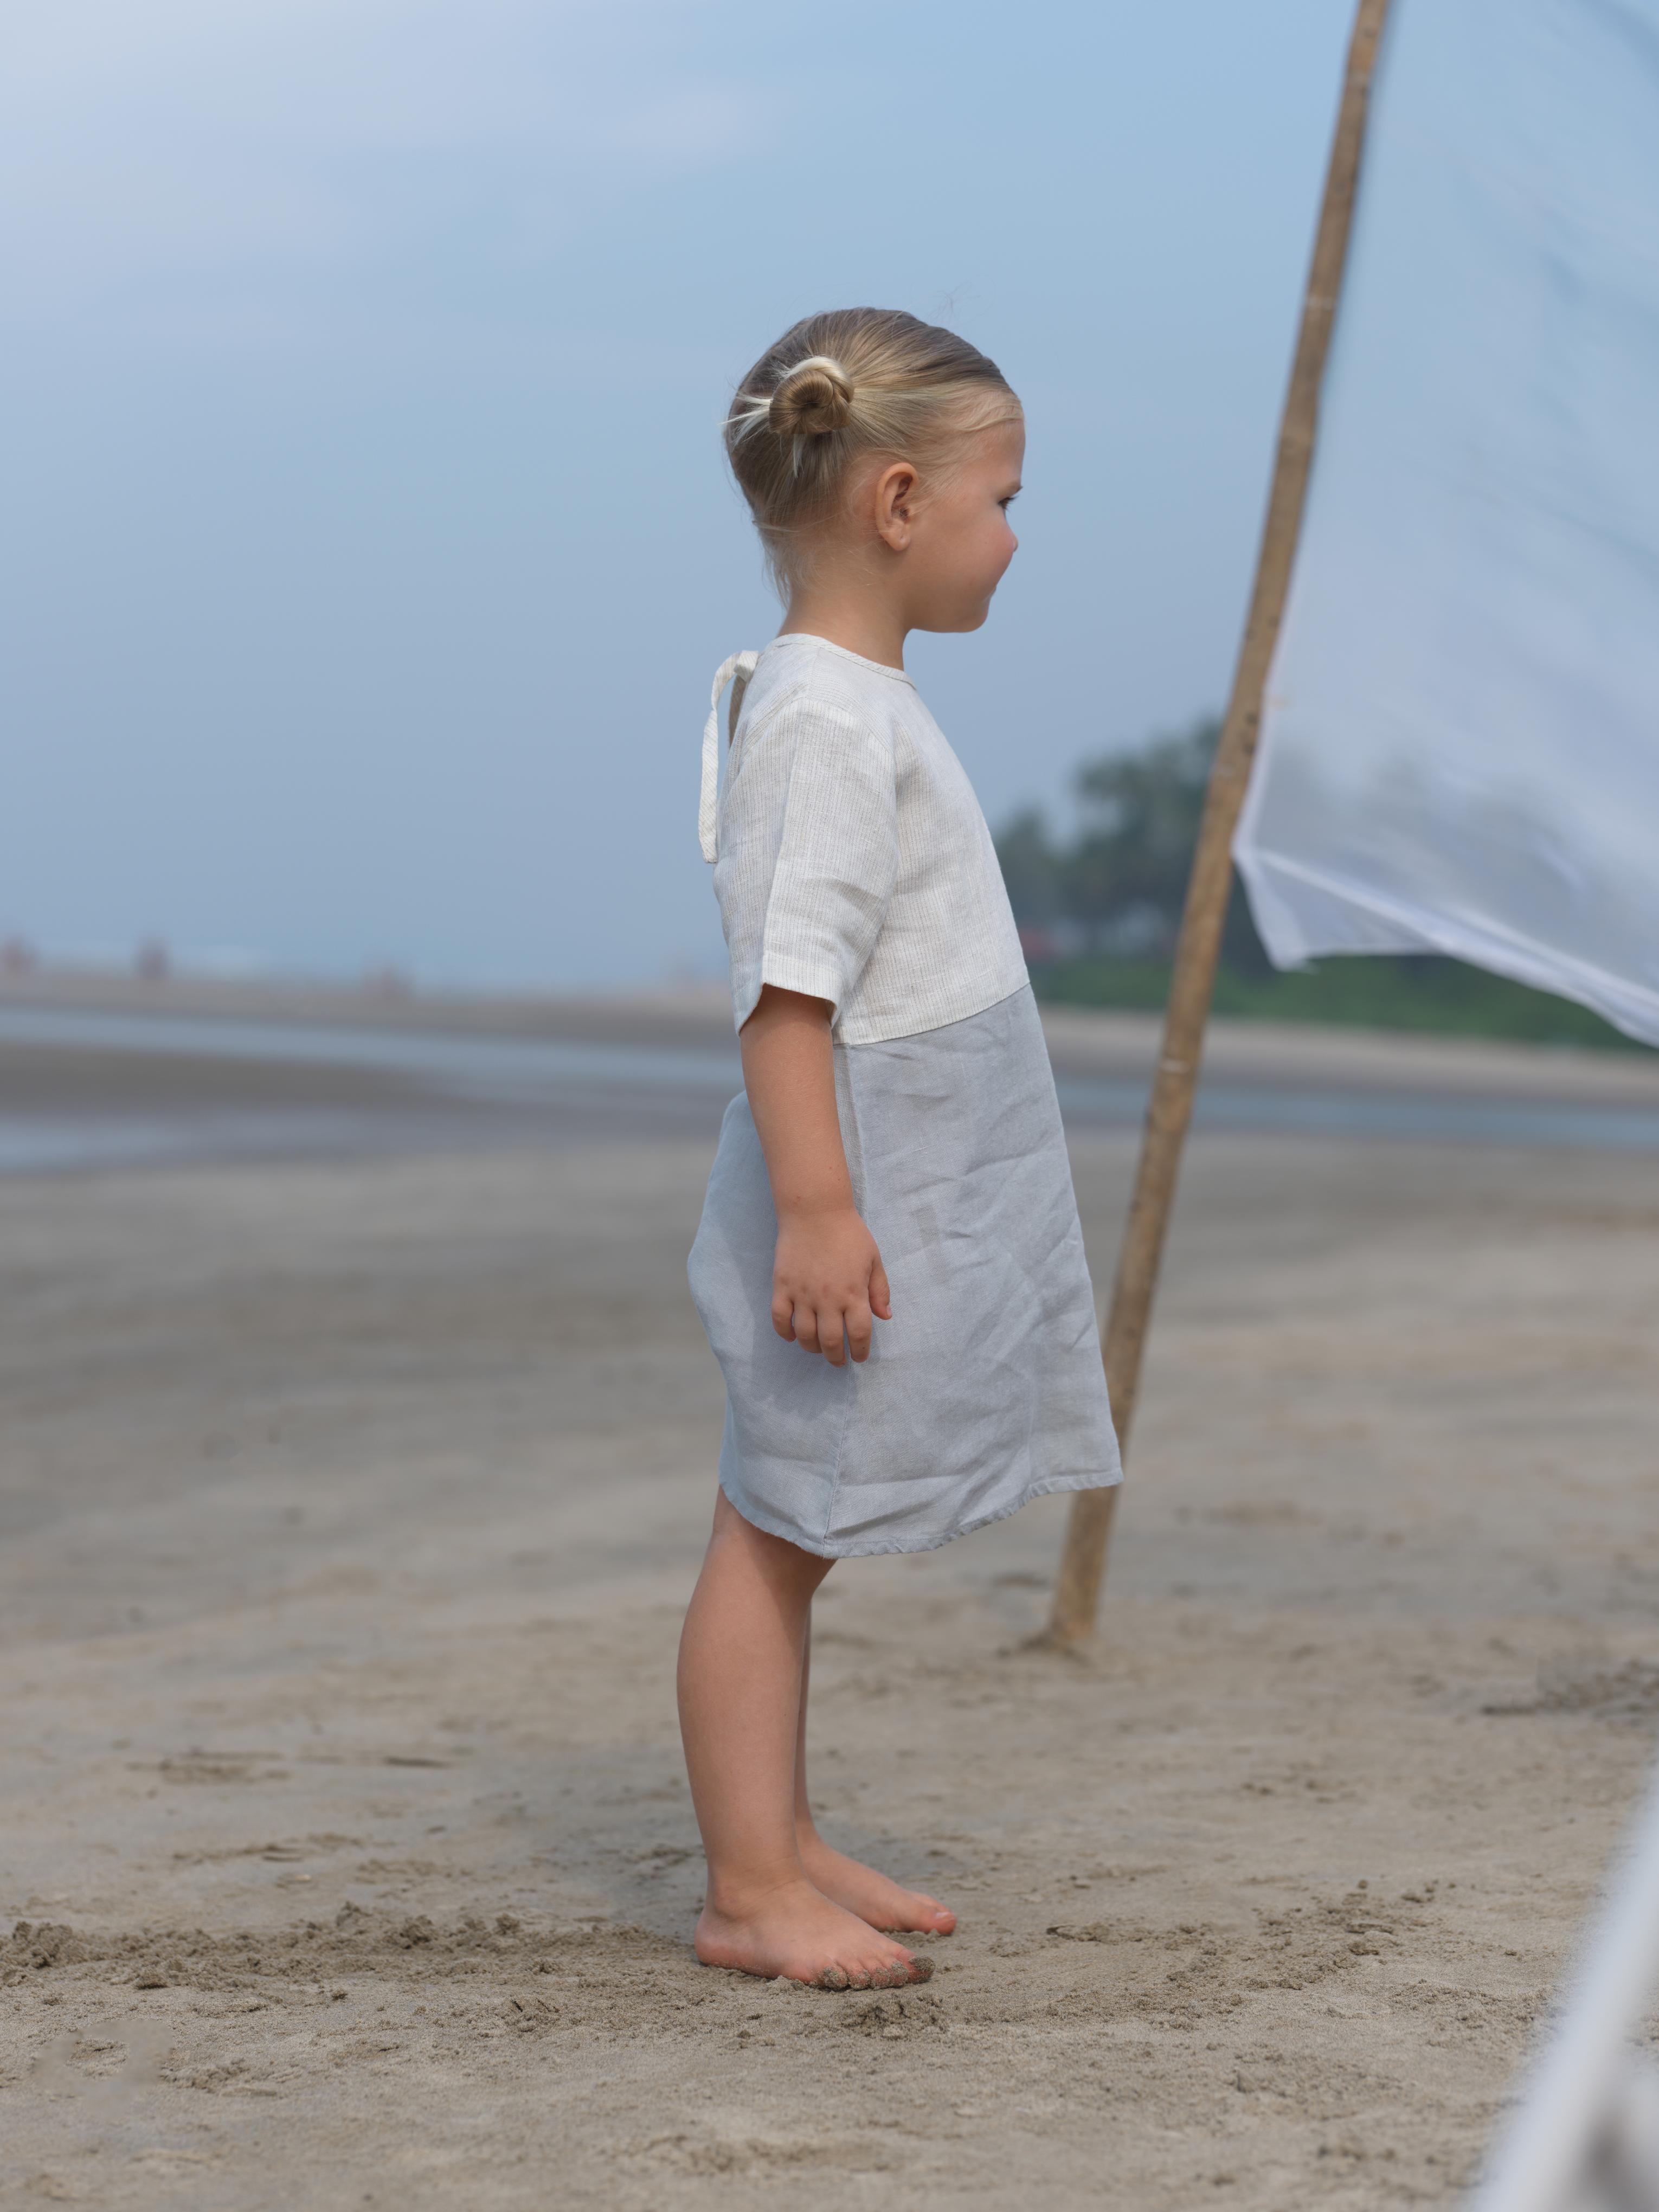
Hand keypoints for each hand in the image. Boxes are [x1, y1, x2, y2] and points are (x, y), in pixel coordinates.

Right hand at [771, 1205, 892, 1365]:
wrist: (815, 1211)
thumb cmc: (849, 1233)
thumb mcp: (873, 1259)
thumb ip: (880, 1290)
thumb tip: (885, 1316)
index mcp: (854, 1293)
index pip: (858, 1334)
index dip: (859, 1351)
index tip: (859, 1356)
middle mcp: (828, 1298)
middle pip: (830, 1341)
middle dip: (835, 1357)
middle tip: (838, 1360)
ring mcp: (802, 1293)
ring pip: (804, 1335)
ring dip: (812, 1348)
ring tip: (817, 1349)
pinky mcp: (782, 1286)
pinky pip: (780, 1319)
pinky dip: (785, 1333)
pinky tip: (793, 1336)